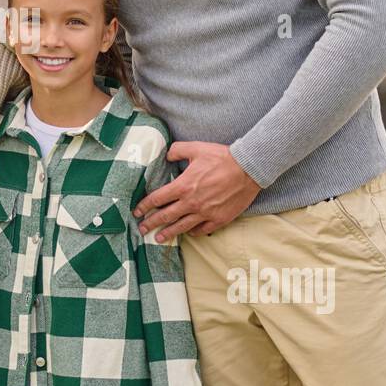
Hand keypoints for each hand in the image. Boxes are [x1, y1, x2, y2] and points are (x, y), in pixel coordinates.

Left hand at [133, 142, 260, 241]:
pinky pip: (202, 230)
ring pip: (182, 227)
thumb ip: (177, 150)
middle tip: (141, 229)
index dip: (144, 206)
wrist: (248, 168)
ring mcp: (205, 213)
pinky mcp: (219, 219)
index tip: (137, 211)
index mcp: (183, 186)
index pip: (157, 199)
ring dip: (168, 233)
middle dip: (151, 224)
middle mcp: (191, 203)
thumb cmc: (222, 157)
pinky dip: (192, 232)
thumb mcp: (196, 148)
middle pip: (165, 216)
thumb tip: (166, 155)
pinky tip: (187, 233)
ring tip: (159, 238)